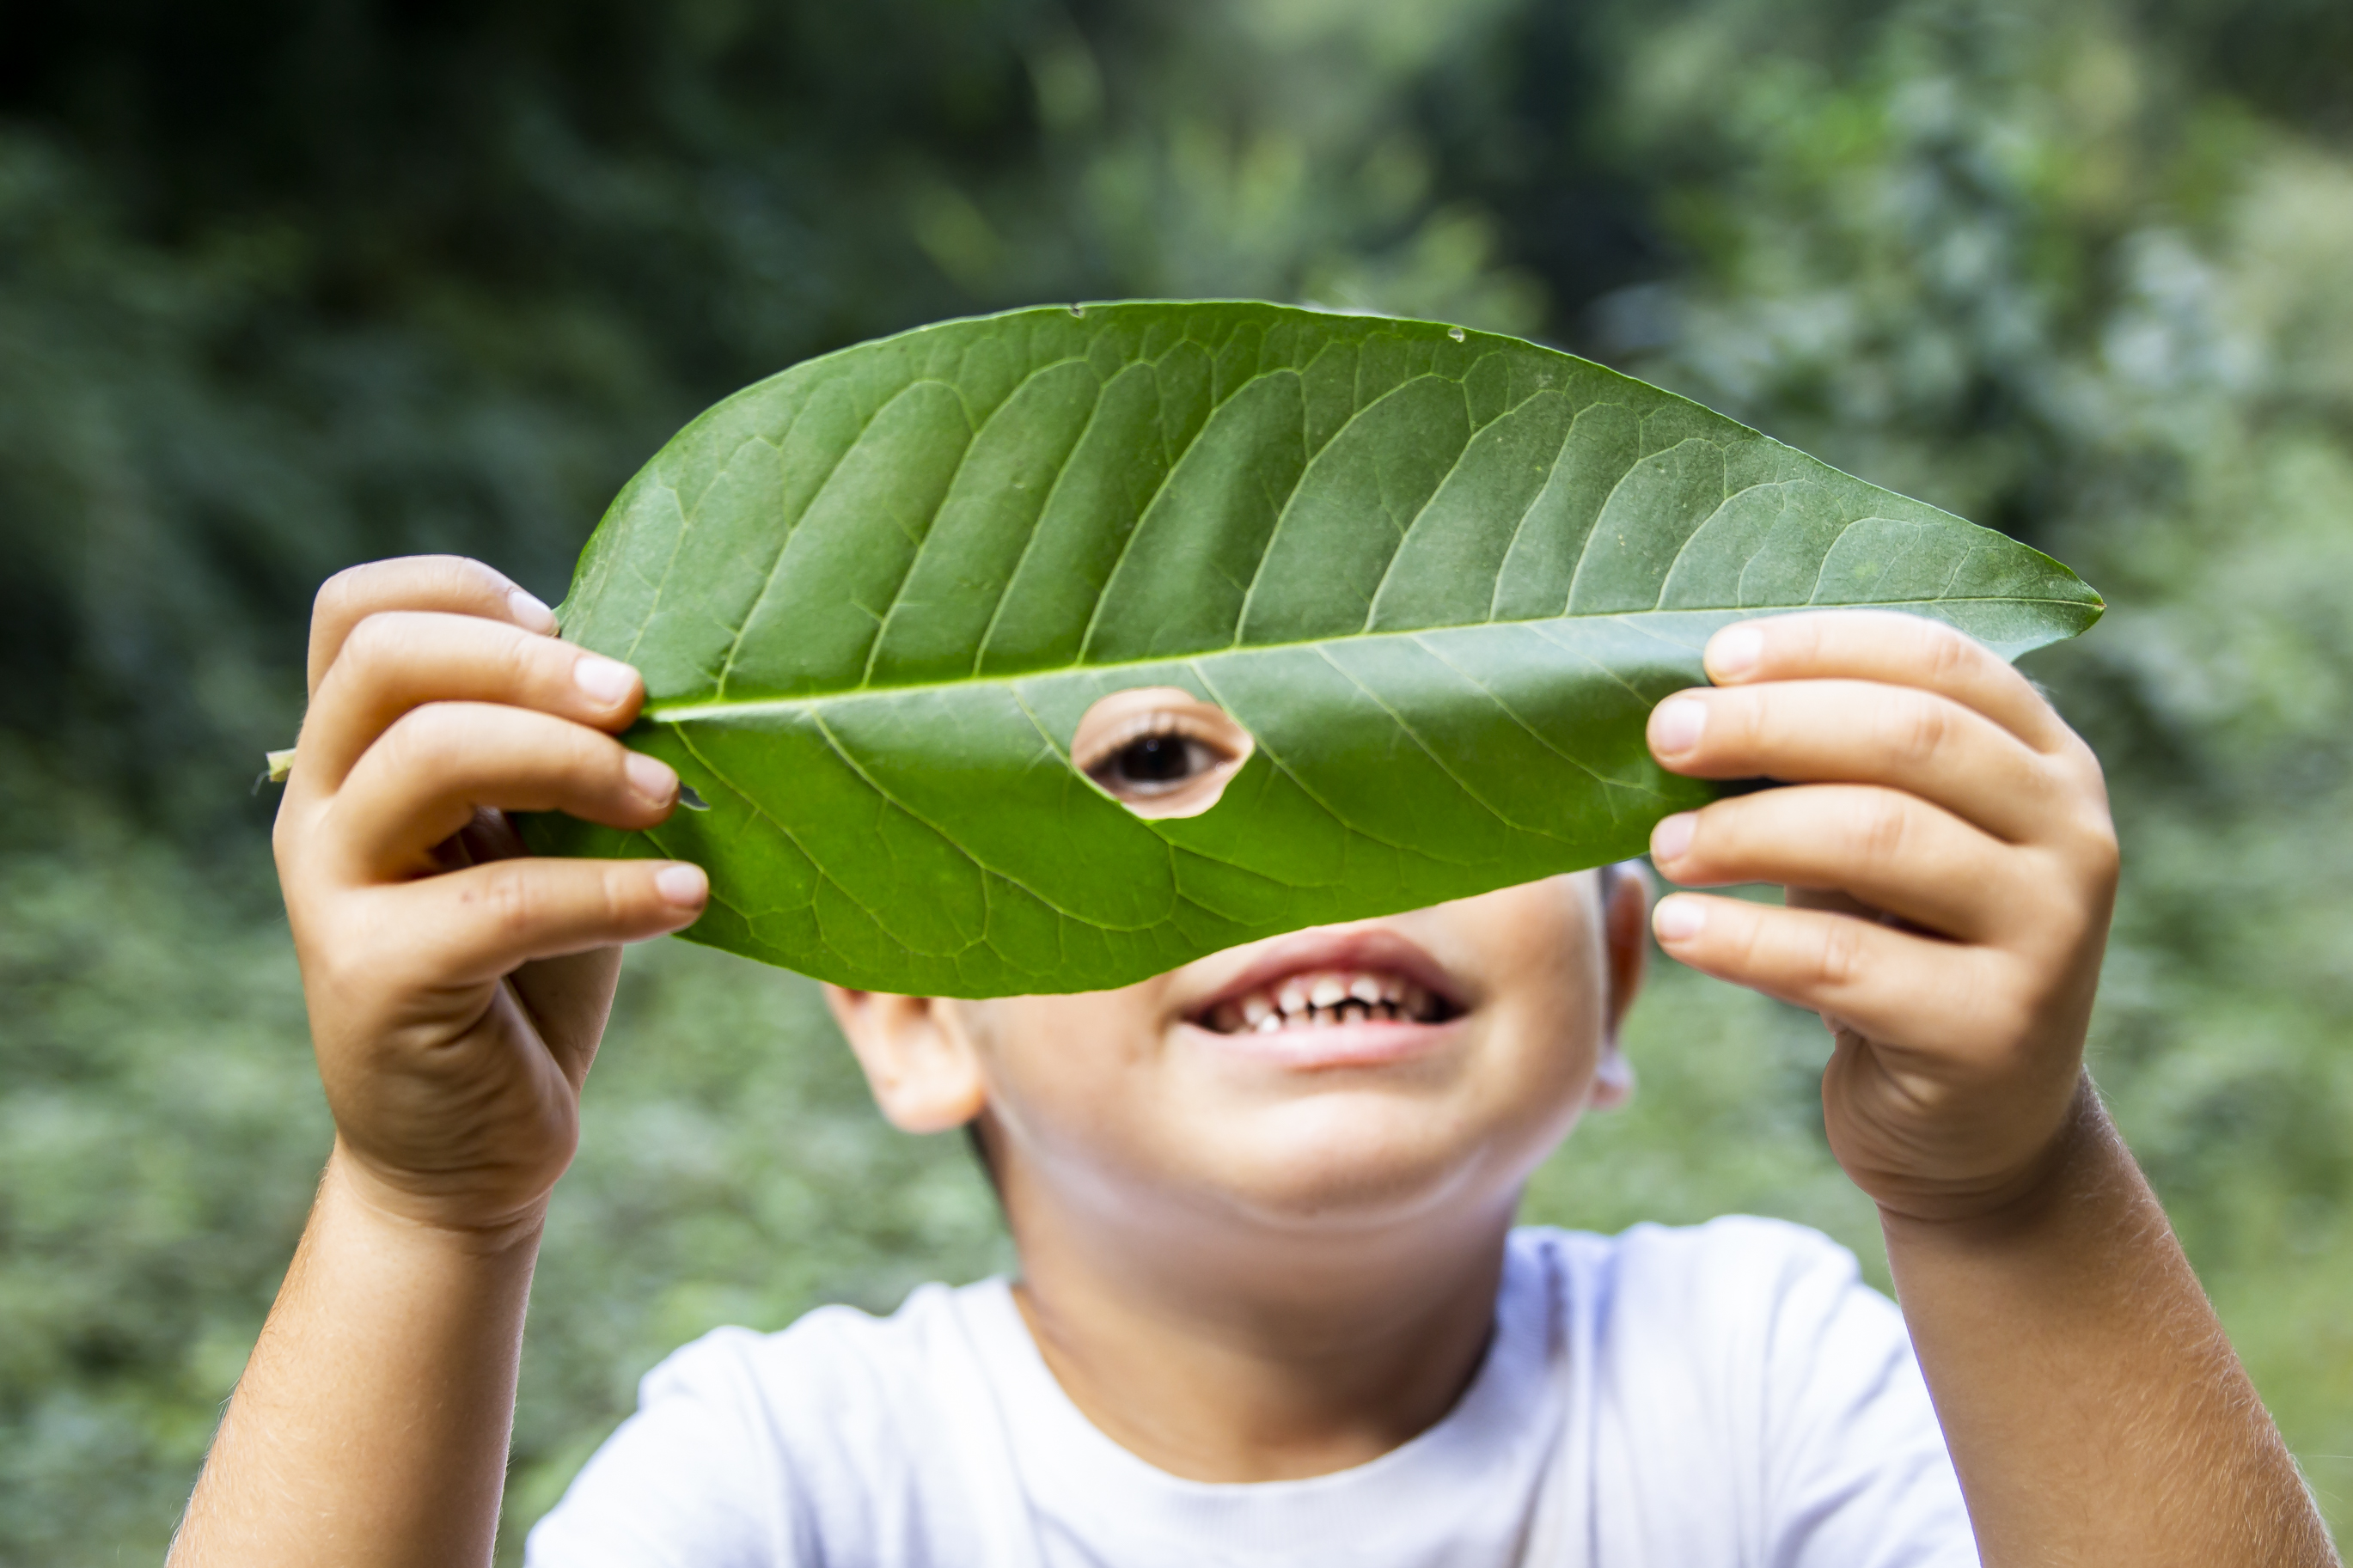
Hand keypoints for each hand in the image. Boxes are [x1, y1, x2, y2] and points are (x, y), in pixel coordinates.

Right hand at [271, 556, 707, 1236]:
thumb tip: (661, 676)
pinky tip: (686, 900)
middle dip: (530, 663)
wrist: (471, 1151)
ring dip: (575, 761)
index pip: (358, 613)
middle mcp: (321, 810)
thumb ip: (558, 757)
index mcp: (355, 758)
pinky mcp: (373, 979)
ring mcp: (332, 892)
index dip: (463, 590)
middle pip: (389, 661)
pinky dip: (612, 890)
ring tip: (668, 800)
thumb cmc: (524, 976)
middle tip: (640, 701)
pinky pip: (500, 900)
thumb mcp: (540, 841)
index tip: (572, 625)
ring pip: (431, 755)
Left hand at [1643, 610, 2118, 1223]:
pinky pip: (1843, 962)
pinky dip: (1743, 939)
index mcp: (2048, 762)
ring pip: (1879, 839)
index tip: (1714, 657)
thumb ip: (1828, 766)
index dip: (1822, 646)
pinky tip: (1678, 929)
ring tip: (1661, 847)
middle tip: (1664, 736)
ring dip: (1747, 830)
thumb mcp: (1883, 840)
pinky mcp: (1993, 1031)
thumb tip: (1688, 701)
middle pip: (1910, 738)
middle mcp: (2073, 836)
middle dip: (1769, 725)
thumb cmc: (1901, 947)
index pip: (1940, 660)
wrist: (1975, 1127)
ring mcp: (2050, 935)